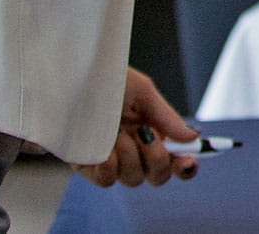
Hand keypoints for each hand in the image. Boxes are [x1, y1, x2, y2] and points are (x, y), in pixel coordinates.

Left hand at [75, 68, 198, 187]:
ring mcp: (112, 160)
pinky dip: (109, 165)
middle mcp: (134, 149)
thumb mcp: (141, 90)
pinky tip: (102, 146)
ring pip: (133, 178)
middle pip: (158, 175)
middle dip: (158, 159)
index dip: (185, 165)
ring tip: (115, 131)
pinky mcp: (88, 166)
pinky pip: (107, 180)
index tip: (188, 160)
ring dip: (130, 154)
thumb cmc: (104, 79)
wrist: (66, 80)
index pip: (175, 158)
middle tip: (146, 135)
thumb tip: (192, 137)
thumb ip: (166, 116)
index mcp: (152, 131)